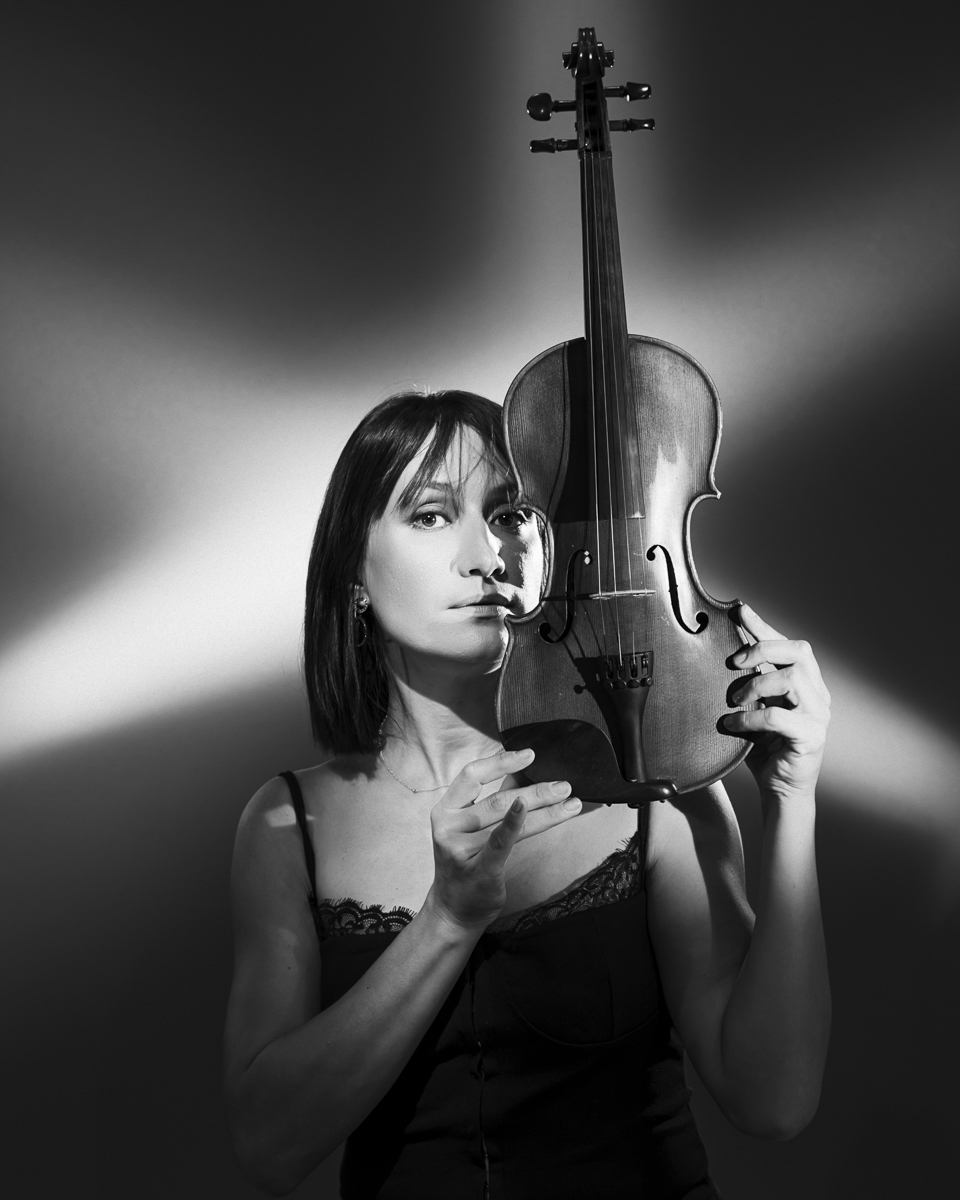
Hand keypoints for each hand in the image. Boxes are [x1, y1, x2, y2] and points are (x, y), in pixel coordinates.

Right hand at [428, 747, 580, 931]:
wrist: (453, 910)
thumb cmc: (466, 864)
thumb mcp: (469, 828)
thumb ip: (490, 801)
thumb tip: (521, 773)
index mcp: (445, 810)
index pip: (471, 775)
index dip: (501, 762)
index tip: (530, 755)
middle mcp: (449, 826)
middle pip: (497, 799)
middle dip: (536, 790)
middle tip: (563, 785)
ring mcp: (461, 849)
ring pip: (508, 819)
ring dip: (544, 809)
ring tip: (570, 801)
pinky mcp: (479, 869)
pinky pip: (503, 842)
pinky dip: (519, 823)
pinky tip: (543, 813)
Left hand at [722, 605, 830, 801]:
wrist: (779, 788)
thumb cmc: (765, 746)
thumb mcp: (753, 706)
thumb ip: (748, 682)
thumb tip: (725, 654)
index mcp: (806, 683)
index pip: (789, 644)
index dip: (764, 626)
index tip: (740, 610)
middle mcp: (817, 694)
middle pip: (799, 652)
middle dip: (762, 649)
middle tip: (735, 662)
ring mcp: (818, 716)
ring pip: (792, 678)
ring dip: (756, 683)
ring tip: (735, 699)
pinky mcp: (811, 738)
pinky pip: (779, 716)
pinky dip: (750, 716)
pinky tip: (732, 723)